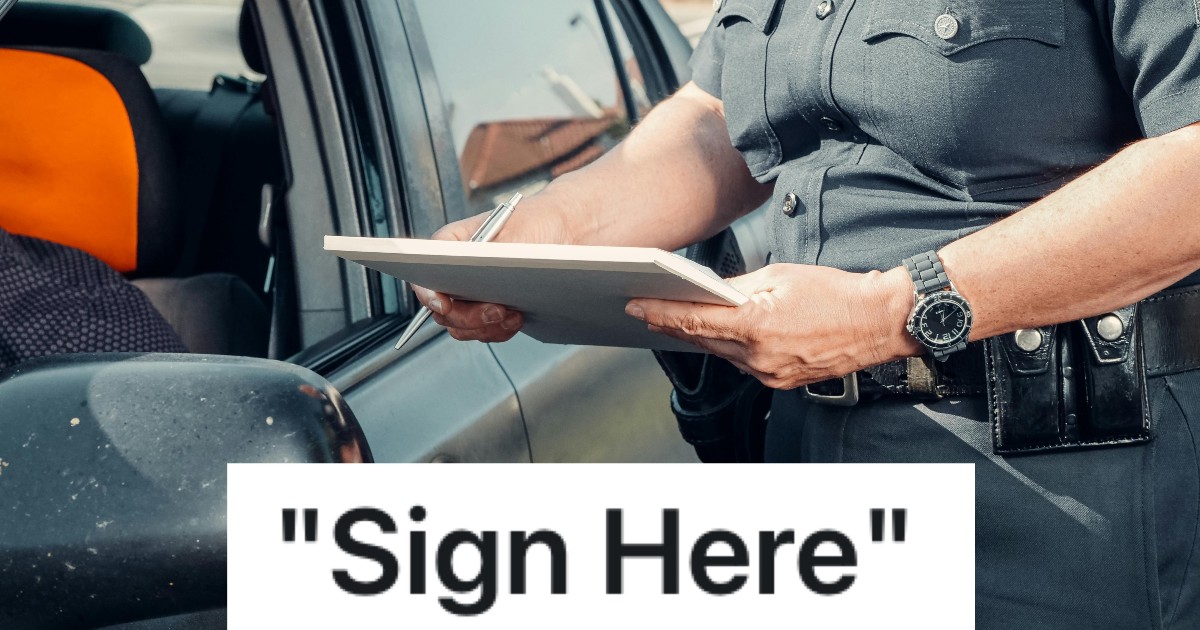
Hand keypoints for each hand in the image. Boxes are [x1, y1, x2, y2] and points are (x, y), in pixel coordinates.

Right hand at [412, 195, 571, 341]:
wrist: (565, 231)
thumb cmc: (537, 221)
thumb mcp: (516, 232)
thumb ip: (491, 255)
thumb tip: (476, 276)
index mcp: (451, 244)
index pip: (423, 270)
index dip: (428, 293)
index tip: (444, 305)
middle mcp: (455, 271)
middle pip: (442, 309)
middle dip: (469, 317)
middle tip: (497, 311)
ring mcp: (470, 293)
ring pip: (461, 326)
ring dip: (486, 328)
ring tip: (513, 315)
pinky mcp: (488, 309)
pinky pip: (483, 332)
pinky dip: (498, 331)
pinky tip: (517, 318)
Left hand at [625, 264, 920, 389]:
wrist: (877, 321)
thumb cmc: (834, 292)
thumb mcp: (779, 276)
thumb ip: (738, 287)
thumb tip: (709, 292)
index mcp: (756, 325)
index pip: (693, 320)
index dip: (660, 314)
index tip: (635, 306)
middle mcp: (759, 356)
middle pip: (702, 340)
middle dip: (672, 325)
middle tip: (644, 310)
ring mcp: (769, 374)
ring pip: (721, 354)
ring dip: (699, 337)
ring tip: (674, 320)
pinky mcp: (780, 382)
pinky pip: (743, 364)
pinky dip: (728, 348)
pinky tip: (718, 335)